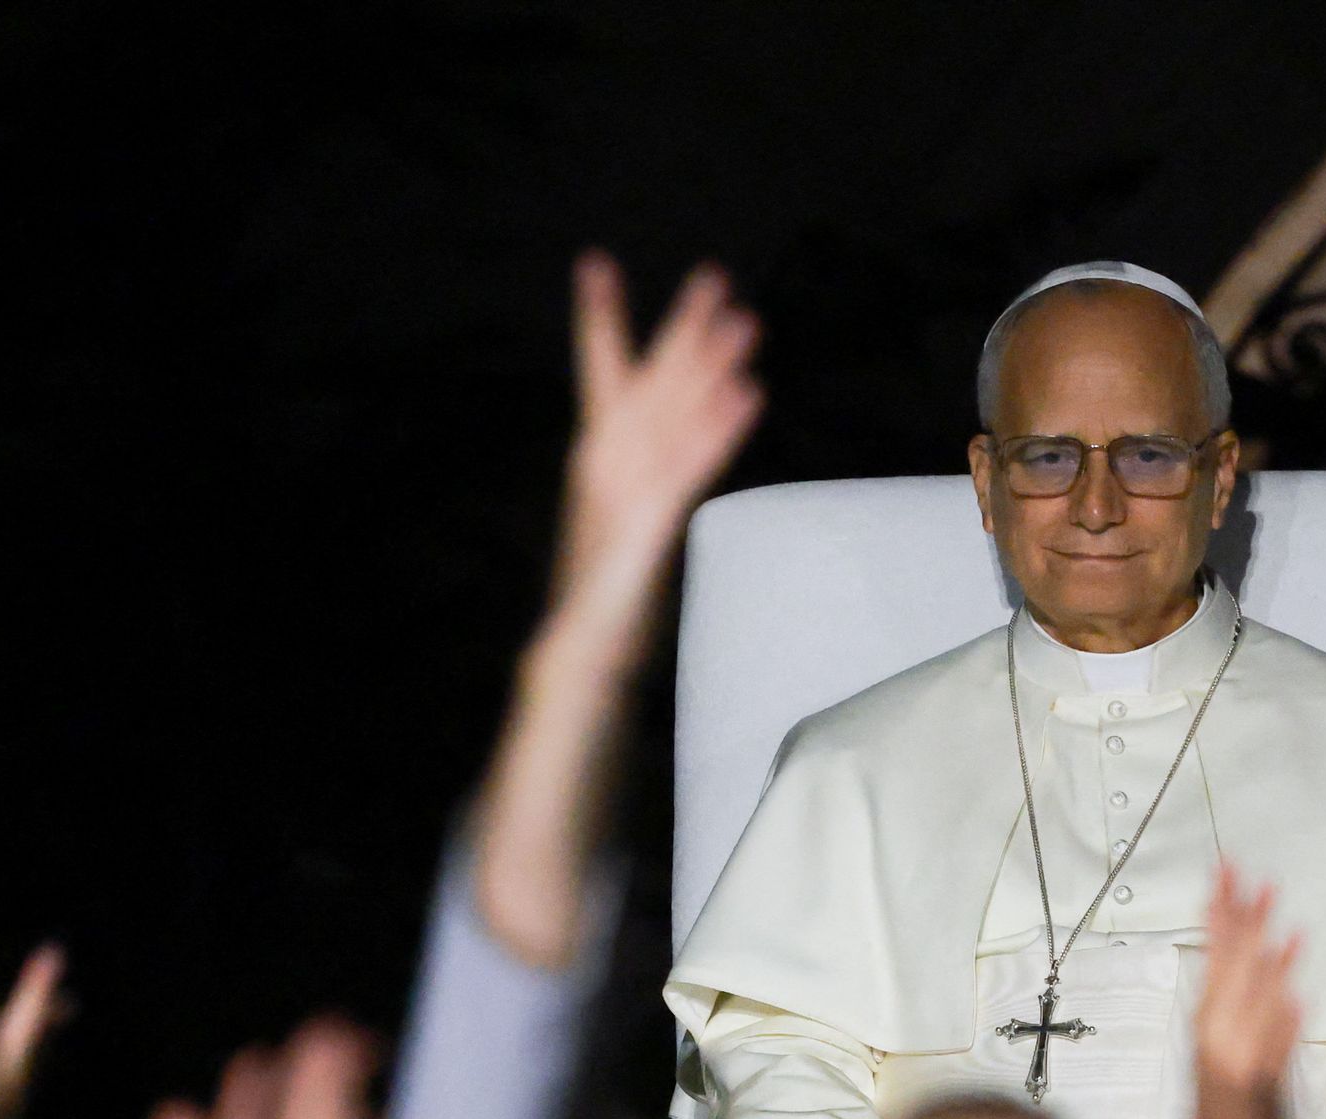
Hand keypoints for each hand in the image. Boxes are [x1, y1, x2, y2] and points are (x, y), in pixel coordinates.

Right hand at [554, 253, 764, 622]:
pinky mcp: (649, 518)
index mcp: (594, 455)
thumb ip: (641, 486)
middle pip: (649, 379)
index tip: (595, 266)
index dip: (599, 318)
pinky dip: (718, 430)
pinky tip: (748, 397)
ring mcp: (625, 485)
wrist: (577, 645)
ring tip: (747, 321)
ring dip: (712, 365)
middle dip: (683, 327)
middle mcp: (605, 459)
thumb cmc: (600, 591)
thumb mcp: (621, 525)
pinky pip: (690, 464)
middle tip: (714, 274)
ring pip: (676, 411)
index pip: (597, 371)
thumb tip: (660, 465)